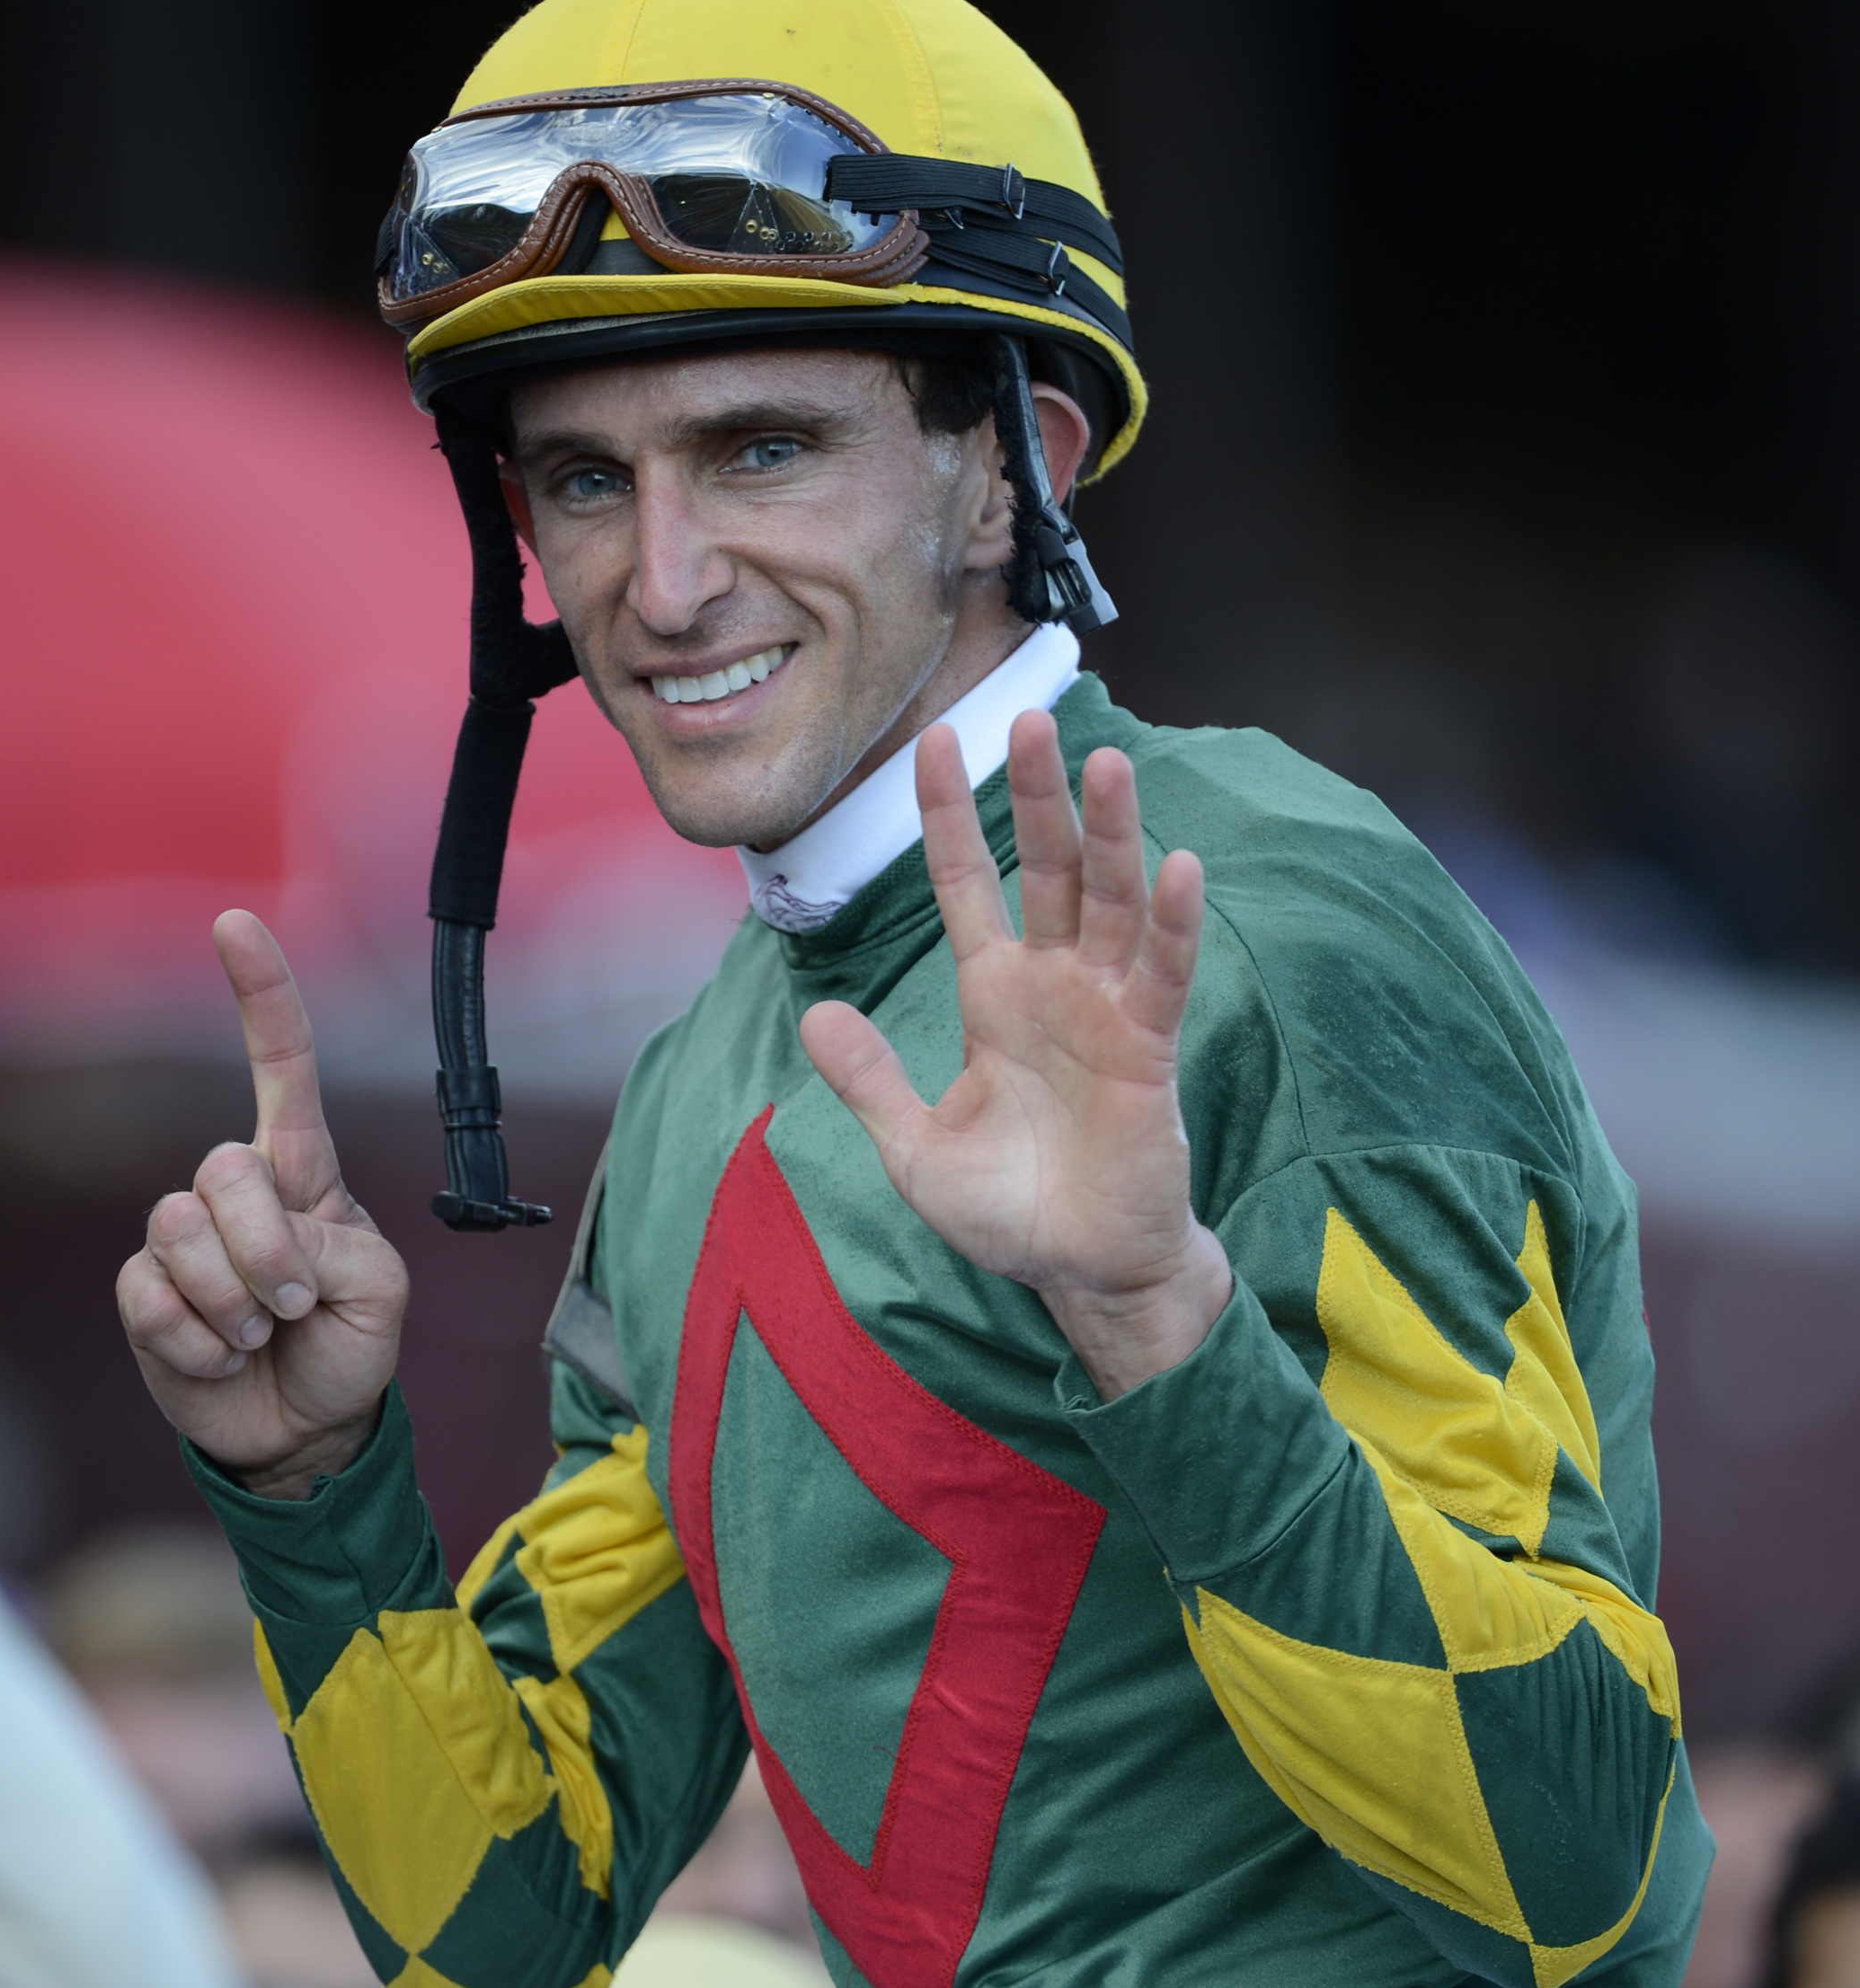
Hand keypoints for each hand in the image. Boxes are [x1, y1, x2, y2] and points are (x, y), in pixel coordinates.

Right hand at [117, 913, 408, 1495]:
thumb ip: (334, 1247)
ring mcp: (181, 1238)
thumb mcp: (379, 1291)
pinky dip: (200, 1344)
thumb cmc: (349, 1343)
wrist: (305, 1430)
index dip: (261, 995)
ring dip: (234, 1302)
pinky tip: (220, 1358)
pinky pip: (152, 1297)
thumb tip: (262, 1239)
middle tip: (294, 1304)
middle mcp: (235, 1191)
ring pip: (180, 1230)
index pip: (283, 1067)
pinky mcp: (143, 1294)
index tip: (234, 923)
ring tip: (259, 1335)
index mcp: (302, 1170)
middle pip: (225, 1168)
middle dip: (268, 1249)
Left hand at [799, 711, 1231, 1399]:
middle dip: (1036, 796)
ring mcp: (1105, 1011)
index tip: (931, 741)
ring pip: (1110, 903)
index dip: (949, 815)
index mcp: (991, 996)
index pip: (966, 884)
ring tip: (1105, 766)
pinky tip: (1177, 868)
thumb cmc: (1007, 1212)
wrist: (1080, 1271)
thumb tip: (811, 1014)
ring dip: (1110, 836)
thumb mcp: (914, 1150)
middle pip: (1046, 869)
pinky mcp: (1148, 1052)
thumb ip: (868, 1081)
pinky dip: (1171, 926)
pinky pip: (1162, 976)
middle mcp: (1052, 986)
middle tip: (1032, 716)